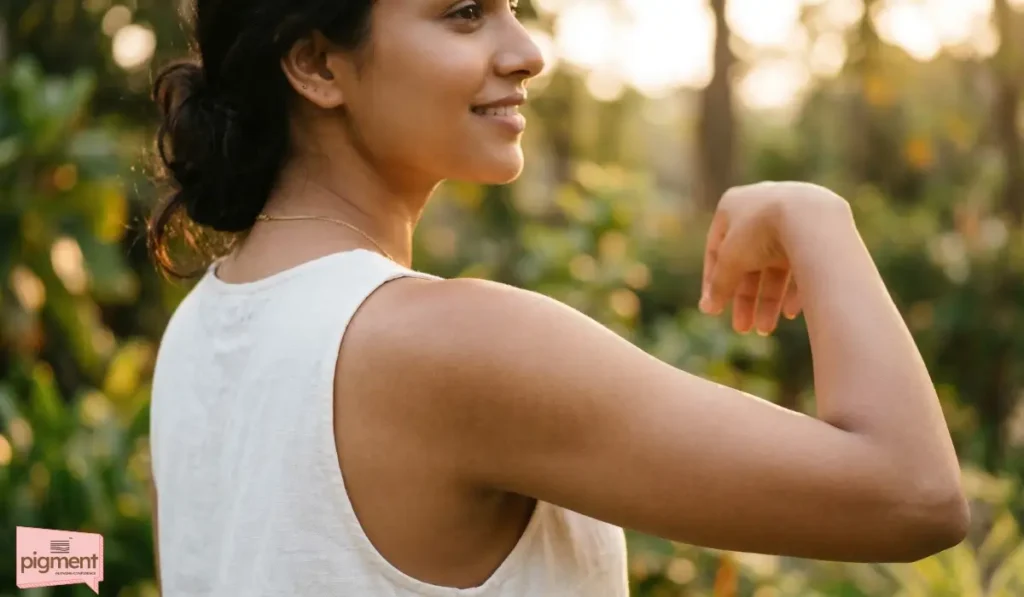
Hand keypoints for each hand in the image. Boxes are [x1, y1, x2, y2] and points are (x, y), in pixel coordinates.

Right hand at [699, 182, 849, 334]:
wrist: (811, 217)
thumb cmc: (760, 231)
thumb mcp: (730, 260)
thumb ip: (718, 285)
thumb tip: (707, 308)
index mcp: (732, 206)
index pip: (716, 249)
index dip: (714, 281)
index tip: (714, 308)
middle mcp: (761, 209)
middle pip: (748, 263)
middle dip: (745, 299)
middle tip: (742, 328)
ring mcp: (791, 219)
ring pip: (775, 268)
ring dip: (768, 301)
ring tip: (766, 329)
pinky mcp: (816, 231)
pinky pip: (801, 264)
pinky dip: (794, 290)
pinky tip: (791, 313)